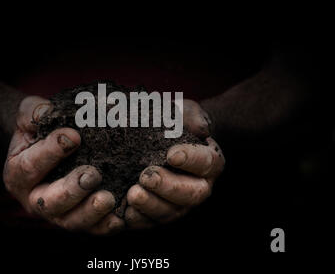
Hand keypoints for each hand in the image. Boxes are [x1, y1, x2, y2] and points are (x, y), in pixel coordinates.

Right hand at [3, 96, 123, 234]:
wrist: (45, 146)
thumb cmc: (38, 129)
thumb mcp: (29, 116)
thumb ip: (33, 112)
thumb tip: (47, 112)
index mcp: (18, 173)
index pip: (31, 165)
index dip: (51, 152)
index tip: (74, 136)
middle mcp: (34, 199)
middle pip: (50, 202)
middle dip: (71, 190)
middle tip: (92, 174)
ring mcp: (57, 214)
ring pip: (71, 221)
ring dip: (90, 212)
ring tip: (108, 198)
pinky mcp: (78, 220)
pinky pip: (92, 229)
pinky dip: (106, 225)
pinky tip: (121, 217)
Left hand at [125, 99, 224, 227]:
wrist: (160, 138)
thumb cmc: (175, 123)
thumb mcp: (184, 112)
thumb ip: (193, 116)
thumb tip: (201, 128)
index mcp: (210, 162)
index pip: (206, 163)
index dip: (191, 160)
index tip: (171, 154)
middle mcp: (199, 187)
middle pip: (191, 194)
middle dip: (168, 187)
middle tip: (146, 176)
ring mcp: (179, 204)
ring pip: (170, 212)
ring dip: (150, 205)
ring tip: (132, 194)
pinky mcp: (158, 215)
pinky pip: (150, 223)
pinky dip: (137, 219)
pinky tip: (124, 212)